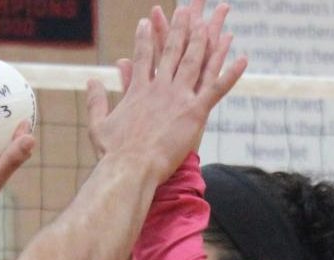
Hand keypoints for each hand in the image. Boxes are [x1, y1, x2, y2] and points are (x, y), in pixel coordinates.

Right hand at [86, 0, 244, 178]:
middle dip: (180, 27)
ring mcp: (178, 98)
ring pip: (195, 62)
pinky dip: (231, 73)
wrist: (130, 169)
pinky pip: (216, 88)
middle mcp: (160, 88)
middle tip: (187, 9)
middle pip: (173, 51)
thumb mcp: (98, 124)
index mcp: (138, 90)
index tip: (146, 21)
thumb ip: (96, 100)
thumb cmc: (112, 154)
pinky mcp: (194, 112)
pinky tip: (242, 58)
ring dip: (205, 39)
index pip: (143, 56)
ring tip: (212, 21)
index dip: (145, 38)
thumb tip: (90, 81)